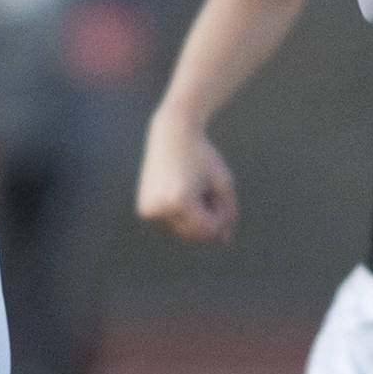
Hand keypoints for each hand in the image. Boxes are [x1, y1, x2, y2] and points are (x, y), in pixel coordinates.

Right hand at [136, 108, 237, 241]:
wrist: (172, 133)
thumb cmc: (203, 156)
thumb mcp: (223, 182)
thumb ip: (228, 212)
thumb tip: (225, 240)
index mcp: (180, 202)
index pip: (208, 230)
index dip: (219, 215)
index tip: (217, 193)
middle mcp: (160, 209)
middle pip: (193, 234)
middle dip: (205, 218)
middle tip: (205, 190)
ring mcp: (149, 211)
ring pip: (181, 231)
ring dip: (193, 216)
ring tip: (192, 188)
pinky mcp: (144, 209)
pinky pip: (170, 223)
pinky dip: (180, 213)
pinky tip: (179, 190)